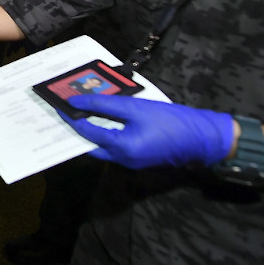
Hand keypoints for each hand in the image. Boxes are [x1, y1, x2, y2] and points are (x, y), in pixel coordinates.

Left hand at [59, 95, 234, 169]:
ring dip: (91, 131)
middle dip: (77, 128)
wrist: (203, 138)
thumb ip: (105, 105)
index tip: (60, 105)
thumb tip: (79, 102)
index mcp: (121, 148)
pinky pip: (114, 147)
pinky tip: (102, 119)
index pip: (87, 132)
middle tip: (66, 111)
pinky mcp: (137, 159)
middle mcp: (122, 160)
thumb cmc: (172, 121)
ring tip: (80, 112)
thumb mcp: (136, 108)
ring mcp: (130, 162)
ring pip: (102, 146)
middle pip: (90, 144)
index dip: (72, 117)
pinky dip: (105, 134)